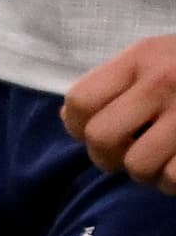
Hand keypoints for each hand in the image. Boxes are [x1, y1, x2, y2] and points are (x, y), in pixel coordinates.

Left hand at [65, 36, 175, 188]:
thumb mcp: (159, 58)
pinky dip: (174, 180)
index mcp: (145, 55)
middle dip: (110, 157)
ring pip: (138, 166)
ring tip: (166, 155)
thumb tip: (70, 120)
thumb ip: (116, 85)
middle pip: (101, 139)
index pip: (81, 102)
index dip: (81, 127)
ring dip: (148, 172)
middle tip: (132, 151)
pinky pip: (173, 178)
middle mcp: (166, 78)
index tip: (105, 129)